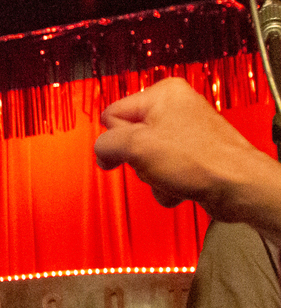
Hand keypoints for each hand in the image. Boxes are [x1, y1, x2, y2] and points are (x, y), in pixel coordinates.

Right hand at [94, 77, 274, 219]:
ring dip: (151, 176)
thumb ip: (106, 144)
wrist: (235, 185)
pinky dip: (165, 183)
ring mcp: (184, 132)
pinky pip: (162, 171)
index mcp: (162, 94)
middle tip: (153, 163)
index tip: (125, 153)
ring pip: (144, 159)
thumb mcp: (136, 147)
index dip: (114, 139)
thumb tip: (101, 151)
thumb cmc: (200, 160)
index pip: (112, 115)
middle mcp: (175, 108)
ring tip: (169, 174)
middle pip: (128, 139)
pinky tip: (178, 183)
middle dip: (137, 160)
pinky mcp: (191, 154)